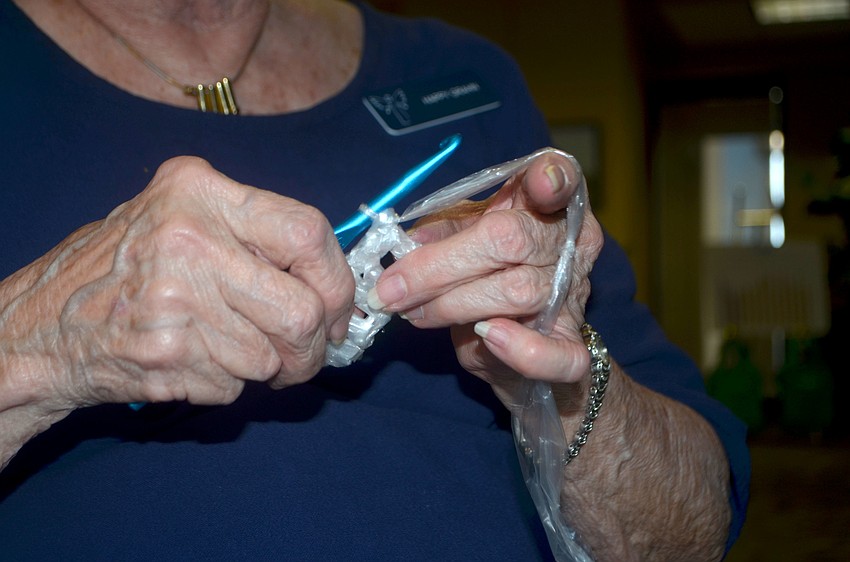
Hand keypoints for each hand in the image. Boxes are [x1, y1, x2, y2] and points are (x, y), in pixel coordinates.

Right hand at [1, 156, 353, 412]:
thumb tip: (335, 282)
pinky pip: (234, 385)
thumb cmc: (129, 266)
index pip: (308, 231)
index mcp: (200, 193)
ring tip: (230, 349)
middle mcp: (188, 241)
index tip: (338, 308)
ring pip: (271, 357)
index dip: (337, 280)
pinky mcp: (163, 356)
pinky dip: (228, 383)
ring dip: (265, 367)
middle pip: (302, 311)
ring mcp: (173, 302)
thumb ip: (256, 233)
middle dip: (314, 346)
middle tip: (304, 352)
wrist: (44, 323)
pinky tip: (194, 360)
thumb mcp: (184, 215)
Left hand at [367, 152, 602, 407]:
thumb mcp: (466, 236)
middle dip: (438, 266)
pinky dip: (523, 350)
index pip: (563, 179)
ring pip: (518, 292)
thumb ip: (441, 232)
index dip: (553, 178)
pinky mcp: (571, 346)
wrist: (521, 340)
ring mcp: (574, 297)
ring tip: (413, 313)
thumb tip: (406, 244)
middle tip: (390, 289)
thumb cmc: (491, 272)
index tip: (538, 181)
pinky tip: (488, 336)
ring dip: (452, 305)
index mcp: (549, 206)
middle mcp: (572, 246)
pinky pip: (559, 355)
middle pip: (511, 240)